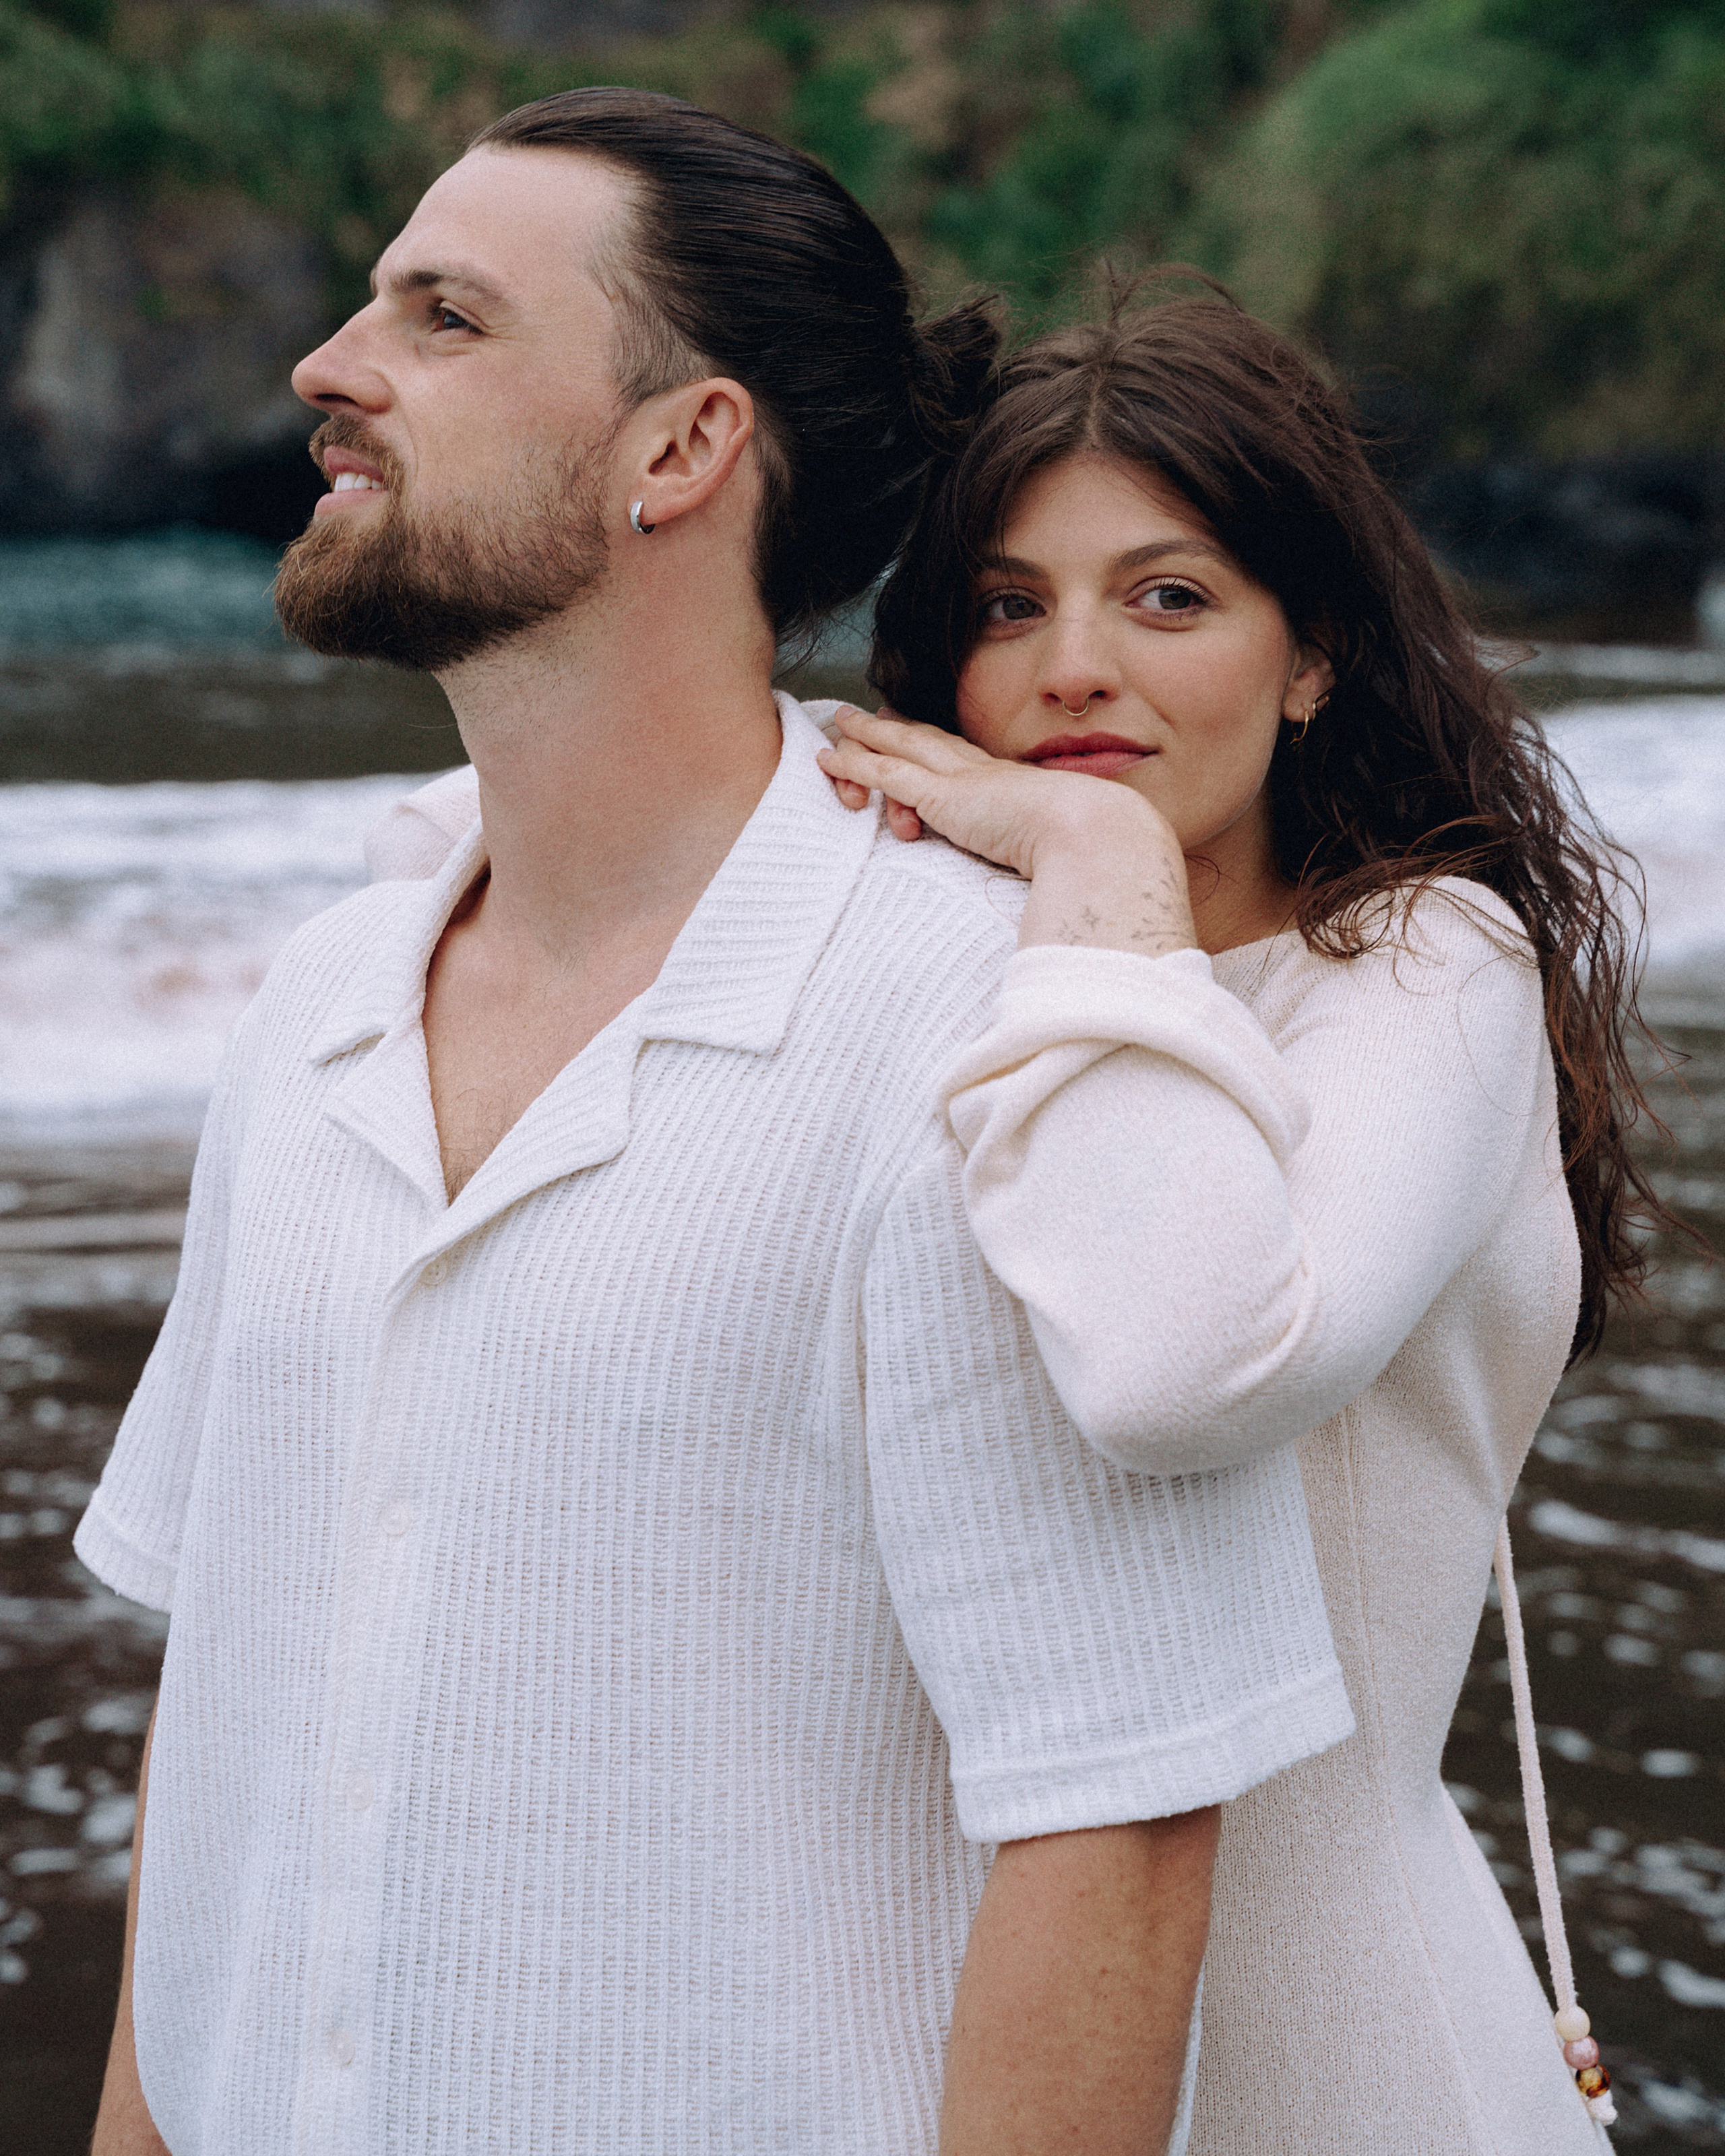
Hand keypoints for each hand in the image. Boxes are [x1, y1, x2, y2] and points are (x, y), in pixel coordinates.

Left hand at [819, 705, 1144, 879]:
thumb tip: (1059, 877)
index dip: (937, 745)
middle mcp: (983, 772)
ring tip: (840, 726)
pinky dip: (855, 764)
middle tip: (868, 715)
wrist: (1093, 834)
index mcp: (1011, 784)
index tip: (918, 736)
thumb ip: (1049, 852)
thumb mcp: (1063, 848)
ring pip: (901, 747)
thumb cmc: (1089, 848)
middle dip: (897, 726)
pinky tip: (829, 760)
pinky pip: (887, 774)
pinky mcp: (943, 797)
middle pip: (929, 741)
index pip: (964, 758)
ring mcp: (961, 780)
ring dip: (866, 735)